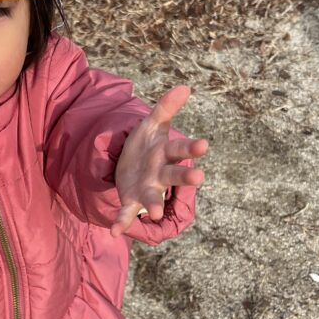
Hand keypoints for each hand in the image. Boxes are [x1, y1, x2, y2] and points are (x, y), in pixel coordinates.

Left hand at [110, 85, 207, 238]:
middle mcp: (161, 174)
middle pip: (174, 175)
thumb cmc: (146, 146)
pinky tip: (114, 232)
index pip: (181, 150)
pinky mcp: (131, 201)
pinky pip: (127, 213)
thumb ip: (165, 108)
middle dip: (185, 177)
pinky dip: (121, 223)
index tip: (204, 145)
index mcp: (166, 154)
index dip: (192, 148)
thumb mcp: (152, 125)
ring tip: (154, 213)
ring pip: (154, 197)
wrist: (129, 167)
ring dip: (155, 204)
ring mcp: (147, 189)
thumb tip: (184, 86)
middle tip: (199, 177)